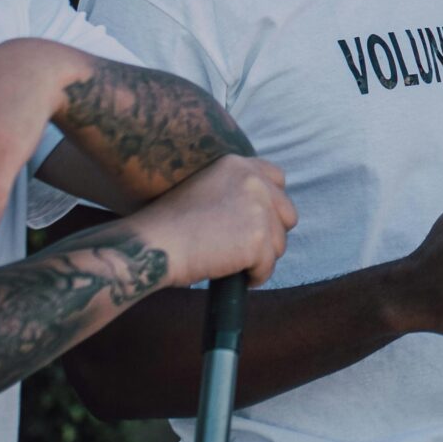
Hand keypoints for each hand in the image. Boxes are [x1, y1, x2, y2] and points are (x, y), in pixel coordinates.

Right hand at [132, 156, 296, 288]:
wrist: (155, 245)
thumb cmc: (168, 225)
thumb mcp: (204, 188)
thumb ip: (235, 191)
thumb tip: (262, 213)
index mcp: (238, 164)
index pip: (278, 179)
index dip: (271, 204)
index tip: (257, 222)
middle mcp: (253, 181)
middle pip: (287, 214)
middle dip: (270, 234)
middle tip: (245, 249)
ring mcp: (259, 209)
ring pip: (279, 244)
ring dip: (261, 258)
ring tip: (234, 264)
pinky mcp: (259, 239)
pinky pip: (268, 267)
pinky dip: (255, 277)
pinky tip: (235, 276)